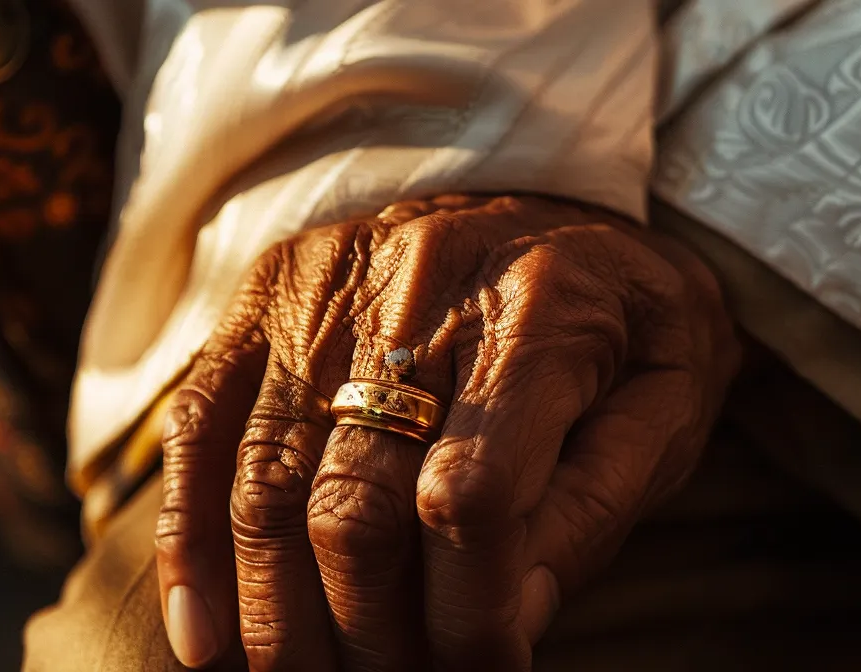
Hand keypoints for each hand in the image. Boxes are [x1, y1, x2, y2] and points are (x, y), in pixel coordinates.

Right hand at [153, 194, 737, 670]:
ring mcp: (325, 285)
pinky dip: (191, 543)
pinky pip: (199, 428)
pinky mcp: (264, 294)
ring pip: (266, 483)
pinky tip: (206, 637)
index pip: (473, 495)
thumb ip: (596, 510)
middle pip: (354, 504)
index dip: (469, 613)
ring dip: (276, 617)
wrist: (566, 196)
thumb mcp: (669, 402)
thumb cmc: (627, 320)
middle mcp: (417, 284)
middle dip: (370, 636)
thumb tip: (510, 621)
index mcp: (540, 308)